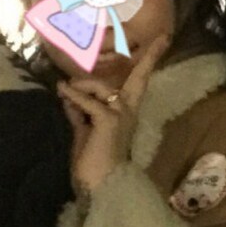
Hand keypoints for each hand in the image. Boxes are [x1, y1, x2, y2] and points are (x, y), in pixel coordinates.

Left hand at [57, 34, 171, 197]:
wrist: (98, 188)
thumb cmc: (93, 166)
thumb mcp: (84, 134)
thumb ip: (79, 114)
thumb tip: (69, 96)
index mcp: (125, 114)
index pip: (137, 86)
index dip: (148, 64)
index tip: (162, 41)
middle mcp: (128, 112)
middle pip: (139, 79)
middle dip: (150, 57)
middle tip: (163, 38)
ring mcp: (120, 115)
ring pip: (102, 87)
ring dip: (82, 85)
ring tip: (65, 89)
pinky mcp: (108, 121)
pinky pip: (89, 101)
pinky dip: (74, 95)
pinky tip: (62, 91)